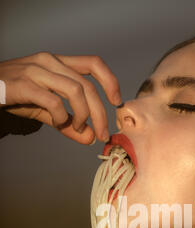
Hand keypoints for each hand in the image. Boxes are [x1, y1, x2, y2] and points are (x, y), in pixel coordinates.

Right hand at [0, 52, 121, 143]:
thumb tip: (91, 139)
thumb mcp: (47, 110)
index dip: (110, 81)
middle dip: (100, 113)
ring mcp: (37, 71)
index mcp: (59, 63)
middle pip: (88, 85)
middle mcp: (50, 62)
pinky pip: (54, 101)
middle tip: (103, 134)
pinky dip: (62, 117)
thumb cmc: (18, 96)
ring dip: (83, 115)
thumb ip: (69, 123)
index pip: (93, 63)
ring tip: (78, 127)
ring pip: (76, 90)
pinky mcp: (25, 85)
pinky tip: (58, 123)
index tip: (116, 102)